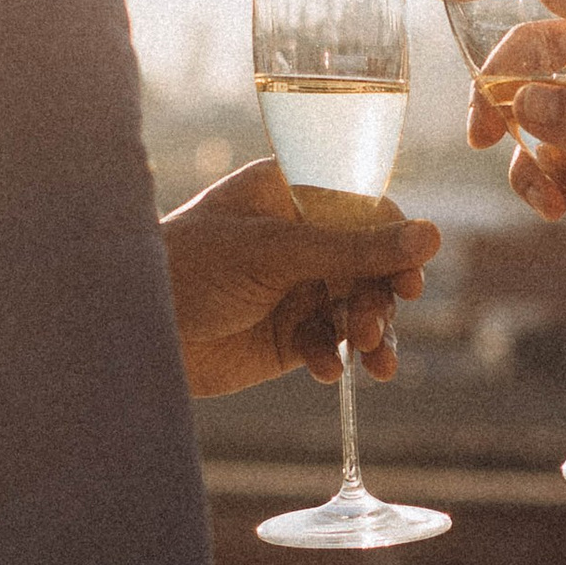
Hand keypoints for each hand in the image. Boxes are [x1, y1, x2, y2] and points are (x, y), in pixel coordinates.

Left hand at [158, 156, 438, 398]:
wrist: (134, 330)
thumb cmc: (190, 266)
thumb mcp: (275, 253)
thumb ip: (354, 248)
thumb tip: (431, 237)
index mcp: (291, 193)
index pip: (366, 208)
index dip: (395, 243)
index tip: (408, 280)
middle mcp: (299, 237)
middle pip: (370, 263)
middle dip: (378, 298)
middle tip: (372, 327)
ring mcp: (295, 287)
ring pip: (357, 308)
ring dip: (367, 333)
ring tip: (368, 361)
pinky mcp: (287, 336)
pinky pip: (331, 344)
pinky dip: (334, 358)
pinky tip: (324, 371)